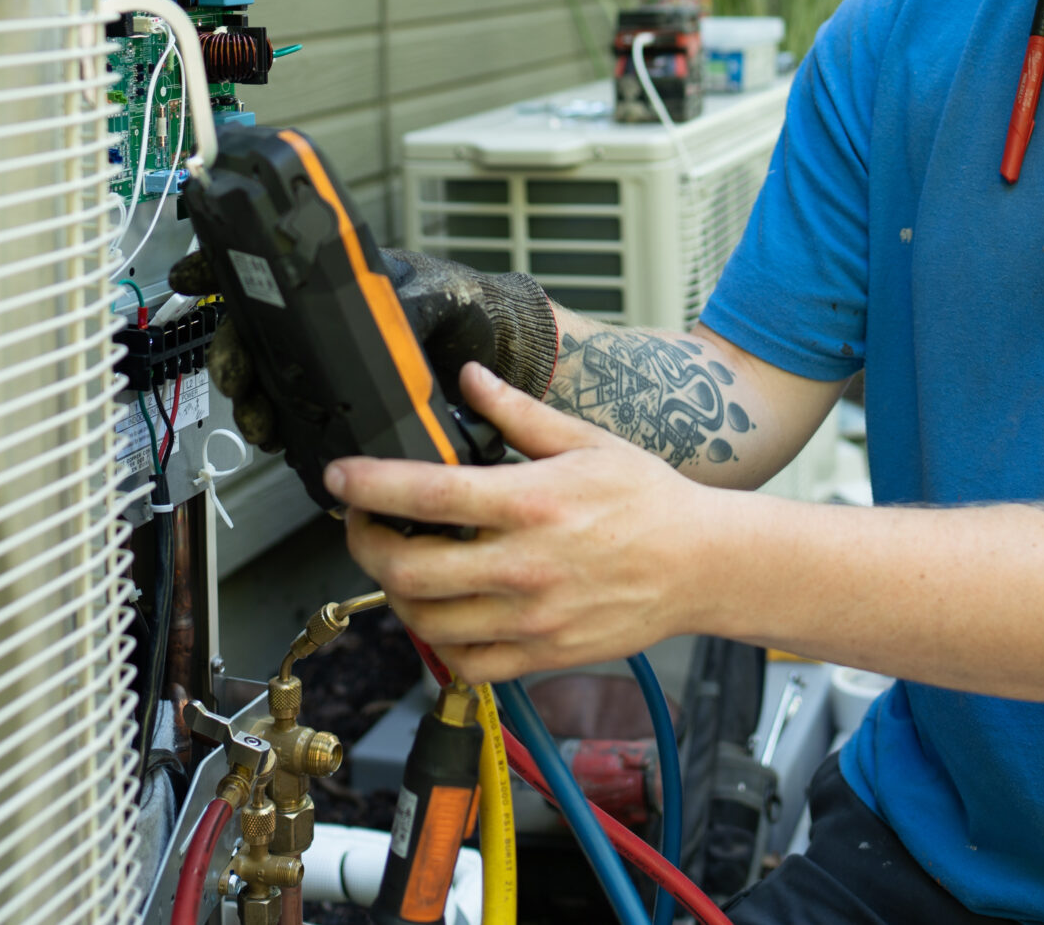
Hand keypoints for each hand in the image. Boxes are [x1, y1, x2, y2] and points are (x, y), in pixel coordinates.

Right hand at [171, 247, 557, 457]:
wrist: (500, 355)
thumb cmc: (468, 311)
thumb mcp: (439, 300)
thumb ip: (411, 309)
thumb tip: (391, 322)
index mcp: (341, 287)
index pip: (269, 276)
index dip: (222, 275)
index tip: (190, 281)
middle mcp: (326, 325)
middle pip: (254, 338)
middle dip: (233, 360)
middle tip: (236, 380)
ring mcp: (333, 366)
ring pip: (271, 383)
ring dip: (254, 405)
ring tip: (263, 427)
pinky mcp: (347, 405)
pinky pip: (303, 419)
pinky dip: (287, 434)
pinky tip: (288, 448)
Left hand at [327, 364, 725, 680]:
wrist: (702, 565)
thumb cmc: (649, 501)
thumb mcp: (585, 440)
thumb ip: (517, 412)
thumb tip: (470, 378)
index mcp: (531, 502)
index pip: (427, 495)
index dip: (369, 485)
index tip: (341, 476)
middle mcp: (525, 565)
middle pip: (408, 571)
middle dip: (365, 545)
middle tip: (363, 524)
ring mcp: (532, 617)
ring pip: (427, 622)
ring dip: (397, 594)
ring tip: (401, 565)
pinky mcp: (542, 653)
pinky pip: (466, 664)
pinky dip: (438, 642)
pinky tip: (443, 612)